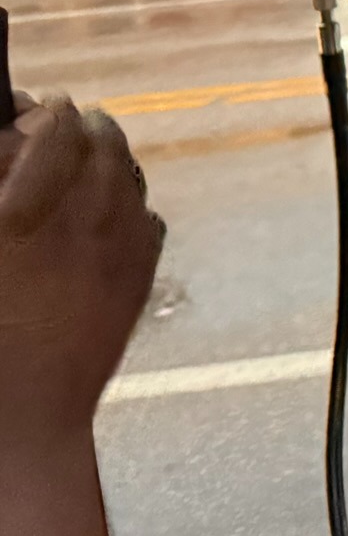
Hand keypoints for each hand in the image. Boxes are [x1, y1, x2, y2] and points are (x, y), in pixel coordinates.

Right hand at [0, 93, 161, 444]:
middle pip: (104, 140)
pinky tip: (96, 218)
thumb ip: (0, 188)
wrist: (21, 419)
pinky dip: (125, 208)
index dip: (42, 116)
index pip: (58, 125)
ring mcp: (122, 247)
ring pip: (129, 174)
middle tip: (54, 135)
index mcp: (28, 212)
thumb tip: (9, 148)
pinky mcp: (140, 276)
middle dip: (79, 132)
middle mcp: (86, 220)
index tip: (30, 118)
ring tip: (79, 167)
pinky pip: (144, 218)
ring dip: (106, 163)